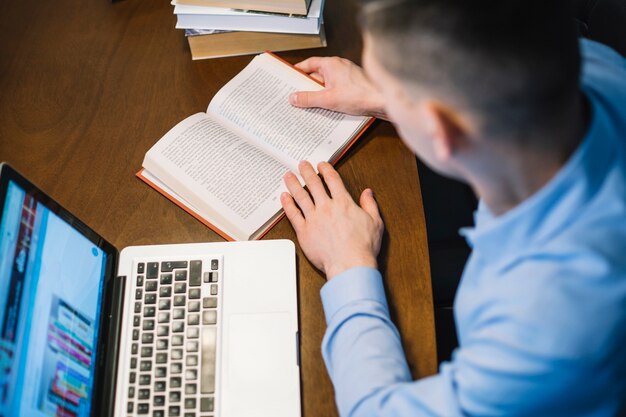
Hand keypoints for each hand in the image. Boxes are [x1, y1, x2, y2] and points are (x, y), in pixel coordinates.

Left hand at [281, 161, 384, 279]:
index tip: (321, 165)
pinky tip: (284, 197)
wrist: (350, 265)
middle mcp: (326, 207)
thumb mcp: (375, 222)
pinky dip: (287, 204)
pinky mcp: (304, 232)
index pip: (333, 180)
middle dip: (307, 171)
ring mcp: (313, 219)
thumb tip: (368, 192)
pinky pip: (293, 214)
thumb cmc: (363, 247)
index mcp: (343, 203)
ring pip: (300, 196)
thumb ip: (370, 205)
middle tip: (302, 164)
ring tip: (288, 176)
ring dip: (294, 184)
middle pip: (314, 184)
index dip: (326, 170)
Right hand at [289, 57, 388, 120]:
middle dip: (308, 86)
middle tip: (297, 96)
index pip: (309, 64)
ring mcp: (347, 76)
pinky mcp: (353, 85)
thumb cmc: (361, 95)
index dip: (298, 71)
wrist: (382, 101)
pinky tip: (327, 108)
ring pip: (327, 83)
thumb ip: (309, 99)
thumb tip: (294, 97)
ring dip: (319, 93)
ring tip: (311, 105)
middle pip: (317, 75)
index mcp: (331, 64)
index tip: (290, 78)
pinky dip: (330, 97)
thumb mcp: (328, 99)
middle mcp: (339, 67)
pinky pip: (336, 89)